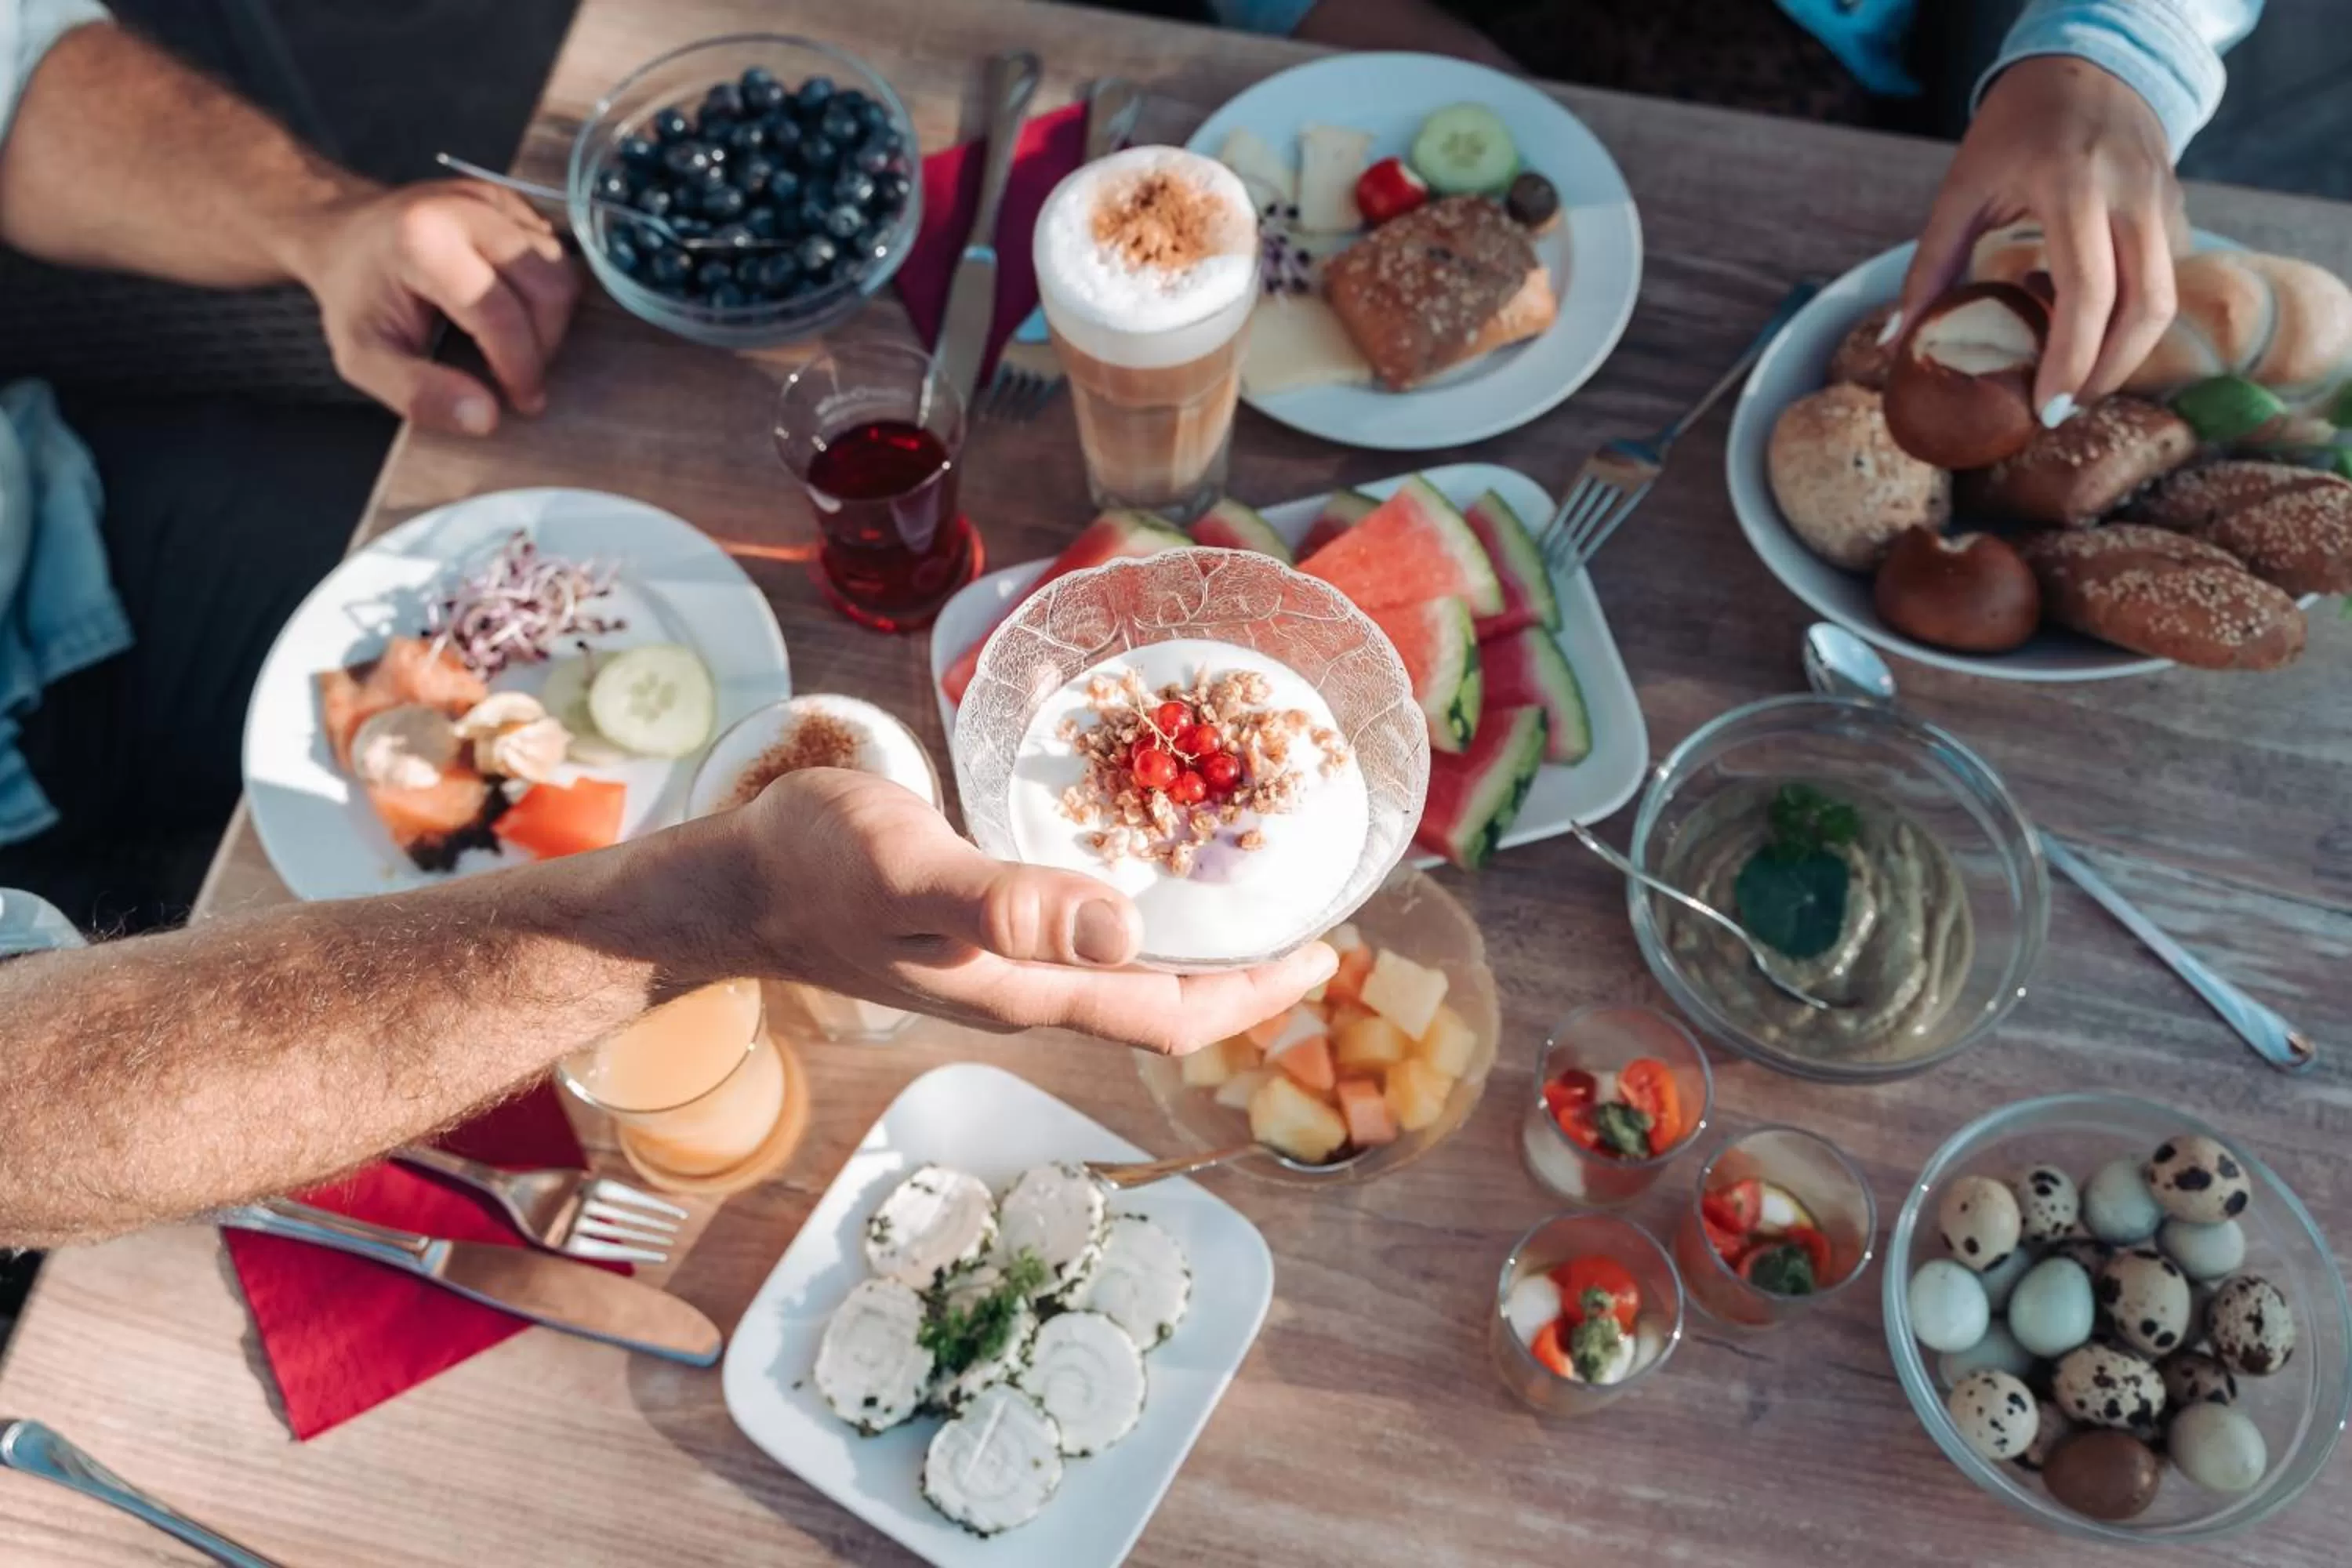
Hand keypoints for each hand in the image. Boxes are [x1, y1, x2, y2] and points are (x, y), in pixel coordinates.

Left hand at [287, 180, 579, 434]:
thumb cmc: (353, 297)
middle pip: (548, 288)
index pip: (502, 314)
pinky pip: (557, 252)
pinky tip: (516, 307)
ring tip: (518, 343)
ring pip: (562, 269)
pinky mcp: (509, 199)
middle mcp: (466, 210)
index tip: (520, 401)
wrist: (340, 233)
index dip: (520, 368)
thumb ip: (419, 394)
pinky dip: (548, 290)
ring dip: (553, 319)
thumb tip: (487, 419)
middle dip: (545, 344)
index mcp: (424, 244)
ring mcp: (492, 198)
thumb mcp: (363, 359)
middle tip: (520, 373)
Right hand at [708, 769, 1335, 1054]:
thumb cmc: (815, 866)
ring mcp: (997, 970)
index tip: (1324, 958)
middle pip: (1160, 1006)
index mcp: (1025, 991)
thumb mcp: (912, 873)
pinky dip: (1132, 919)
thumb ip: (1010, 905)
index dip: (1254, 997)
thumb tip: (1123, 933)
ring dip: (1192, 950)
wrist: (733, 881)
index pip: (1170, 1017)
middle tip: (1309, 922)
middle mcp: (1024, 992)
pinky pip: (1081, 940)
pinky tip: (1138, 873)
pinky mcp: (975, 935)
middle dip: (1243, 978)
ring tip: (1247, 899)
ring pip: (1124, 976)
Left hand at [1895, 56, 2184, 425]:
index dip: (2071, 361)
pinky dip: (2125, 315)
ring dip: (2122, 351)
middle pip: (2145, 308)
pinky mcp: (2175, 208)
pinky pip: (2162, 279)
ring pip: (2165, 300)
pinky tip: (2074, 314)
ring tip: (2069, 374)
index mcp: (2073, 186)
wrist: (2084, 67)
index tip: (2046, 410)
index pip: (2089, 293)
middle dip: (2108, 373)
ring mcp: (2162, 200)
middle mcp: (2130, 195)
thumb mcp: (1961, 190)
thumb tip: (1894, 346)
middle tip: (2062, 410)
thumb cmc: (2013, 129)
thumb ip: (1929, 269)